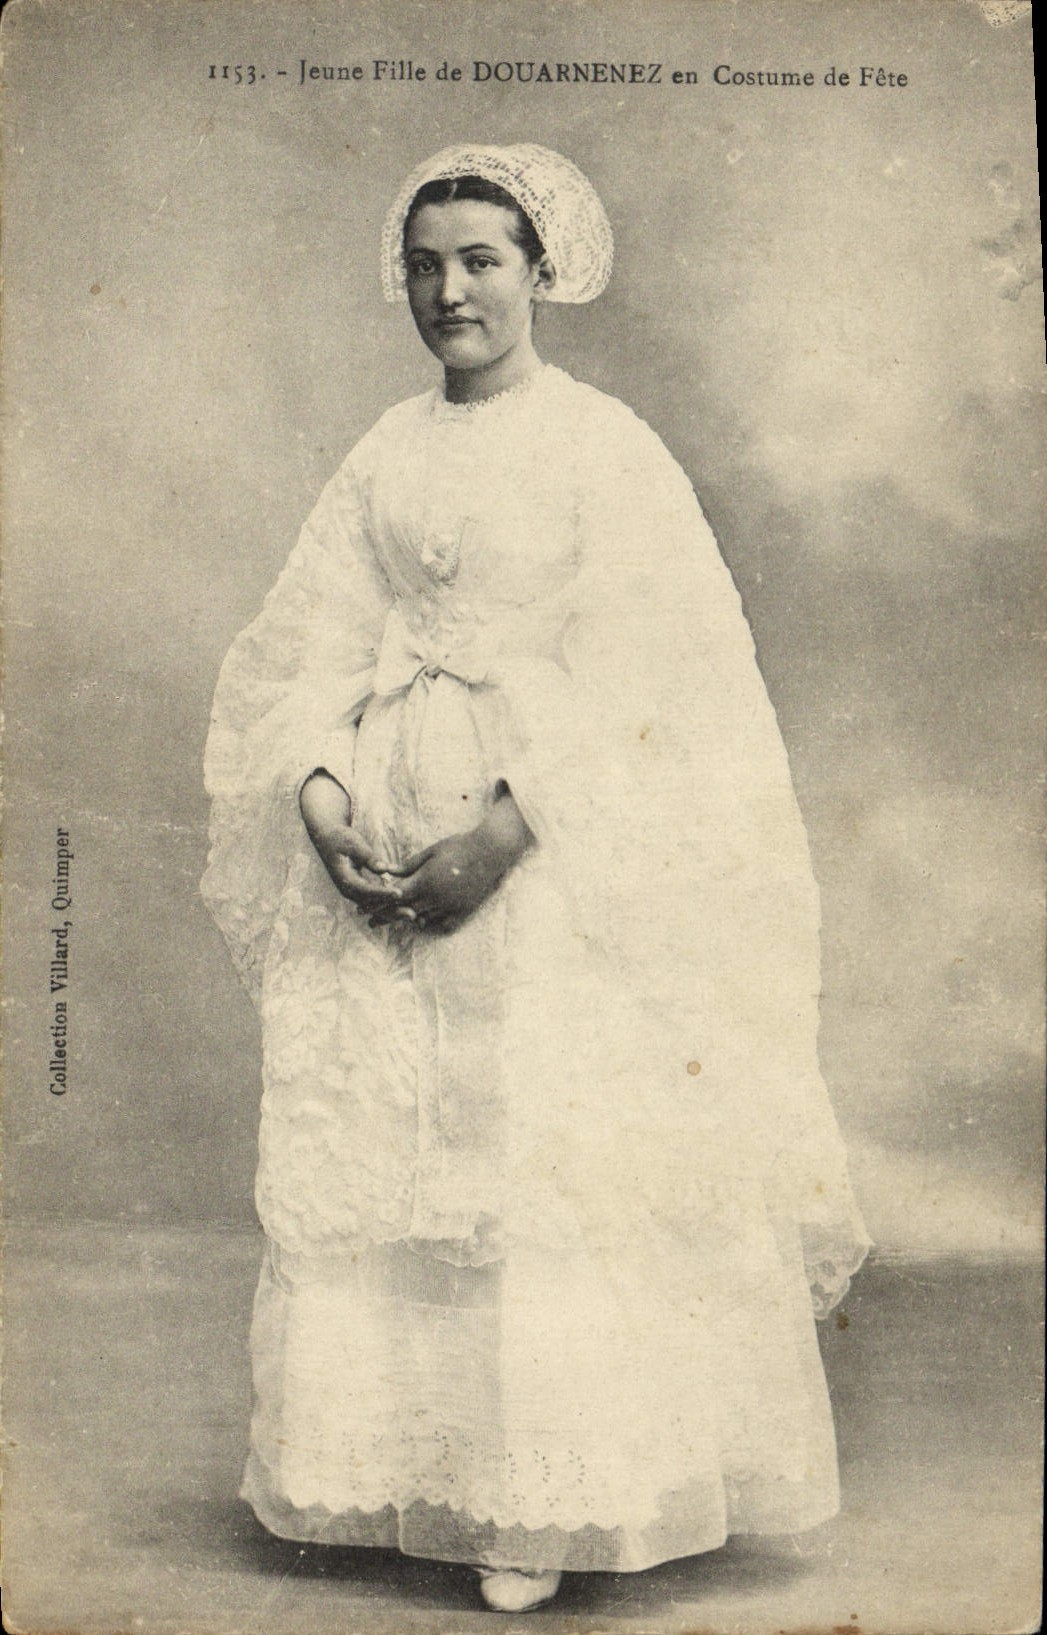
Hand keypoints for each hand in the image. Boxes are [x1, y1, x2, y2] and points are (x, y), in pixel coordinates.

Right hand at [299, 772, 400, 912]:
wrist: (327, 837)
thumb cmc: (340, 837)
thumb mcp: (353, 843)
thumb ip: (368, 856)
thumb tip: (385, 869)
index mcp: (345, 879)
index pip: (366, 890)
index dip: (383, 893)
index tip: (400, 894)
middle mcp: (348, 890)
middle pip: (372, 906)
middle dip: (392, 911)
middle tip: (412, 915)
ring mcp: (354, 892)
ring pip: (375, 907)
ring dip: (393, 913)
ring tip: (412, 916)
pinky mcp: (361, 890)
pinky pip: (375, 902)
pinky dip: (389, 906)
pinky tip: (406, 908)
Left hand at [370, 790, 531, 933]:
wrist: (490, 851)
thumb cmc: (459, 846)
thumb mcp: (430, 851)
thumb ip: (408, 865)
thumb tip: (386, 870)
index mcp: (425, 881)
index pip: (393, 897)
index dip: (376, 904)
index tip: (363, 910)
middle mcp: (435, 898)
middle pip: (404, 912)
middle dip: (385, 917)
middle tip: (370, 924)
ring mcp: (450, 906)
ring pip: (422, 919)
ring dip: (406, 920)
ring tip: (393, 922)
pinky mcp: (463, 910)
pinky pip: (443, 924)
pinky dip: (431, 924)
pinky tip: (423, 923)